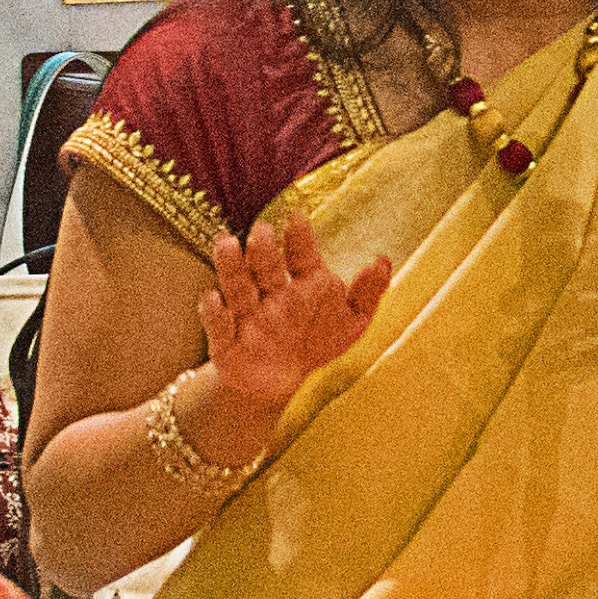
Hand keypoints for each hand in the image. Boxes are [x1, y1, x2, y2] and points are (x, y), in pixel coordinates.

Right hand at [193, 218, 390, 424]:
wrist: (278, 382)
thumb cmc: (316, 342)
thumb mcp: (352, 322)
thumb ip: (369, 292)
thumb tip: (384, 260)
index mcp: (304, 284)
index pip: (302, 257)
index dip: (299, 239)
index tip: (298, 217)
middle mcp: (272, 294)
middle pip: (266, 268)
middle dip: (263, 250)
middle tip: (262, 230)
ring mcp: (247, 316)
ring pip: (237, 288)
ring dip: (231, 267)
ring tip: (226, 243)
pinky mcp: (225, 342)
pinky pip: (218, 327)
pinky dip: (214, 312)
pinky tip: (213, 297)